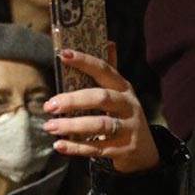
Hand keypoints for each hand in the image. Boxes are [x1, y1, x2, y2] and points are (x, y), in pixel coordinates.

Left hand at [41, 48, 158, 173]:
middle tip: (49, 106)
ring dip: (72, 126)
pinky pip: (97, 148)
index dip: (85, 61)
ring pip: (99, 125)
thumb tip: (108, 42)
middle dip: (73, 100)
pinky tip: (59, 145)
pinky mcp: (123, 149)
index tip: (63, 55)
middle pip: (101, 98)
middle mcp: (128, 106)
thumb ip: (109, 72)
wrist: (144, 151)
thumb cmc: (123, 116)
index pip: (104, 69)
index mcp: (123, 88)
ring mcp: (127, 128)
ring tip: (49, 127)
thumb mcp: (119, 94)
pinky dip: (76, 148)